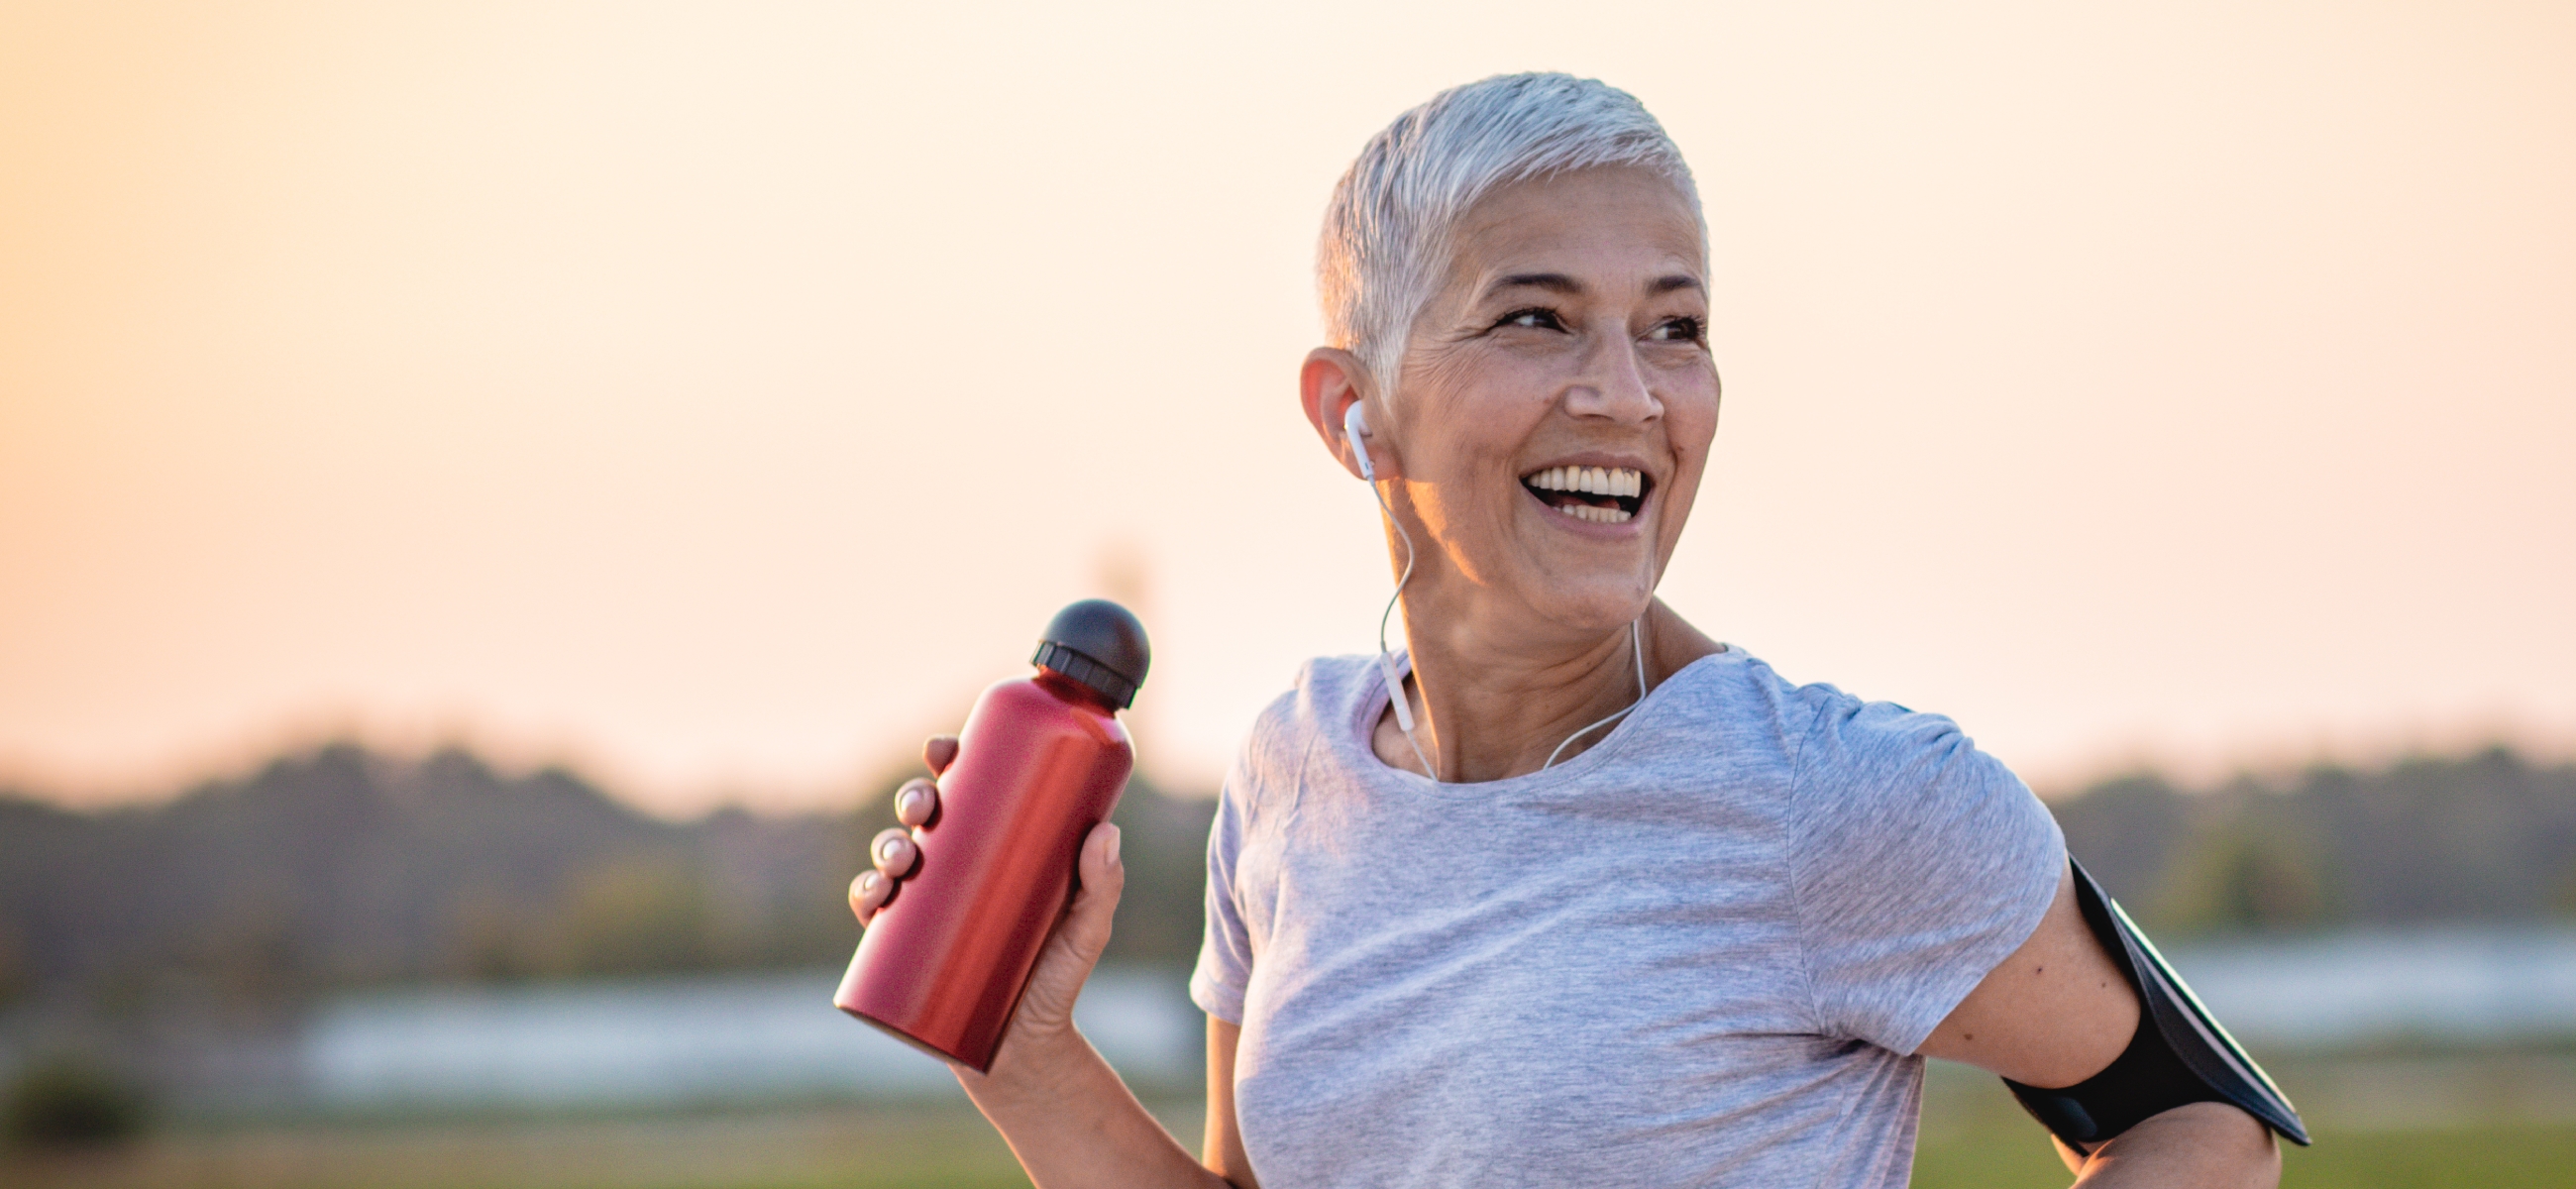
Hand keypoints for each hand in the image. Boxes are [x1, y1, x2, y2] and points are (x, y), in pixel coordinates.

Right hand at [846, 735, 1126, 1071]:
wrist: (1023, 1053)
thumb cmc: (1057, 982)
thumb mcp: (1087, 932)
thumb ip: (1103, 886)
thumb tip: (1106, 831)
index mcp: (995, 848)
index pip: (967, 790)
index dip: (947, 761)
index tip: (943, 749)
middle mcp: (956, 869)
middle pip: (924, 816)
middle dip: (914, 798)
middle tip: (925, 808)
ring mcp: (926, 906)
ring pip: (893, 856)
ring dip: (886, 843)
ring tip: (904, 856)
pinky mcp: (904, 947)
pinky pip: (872, 911)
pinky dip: (864, 895)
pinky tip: (873, 893)